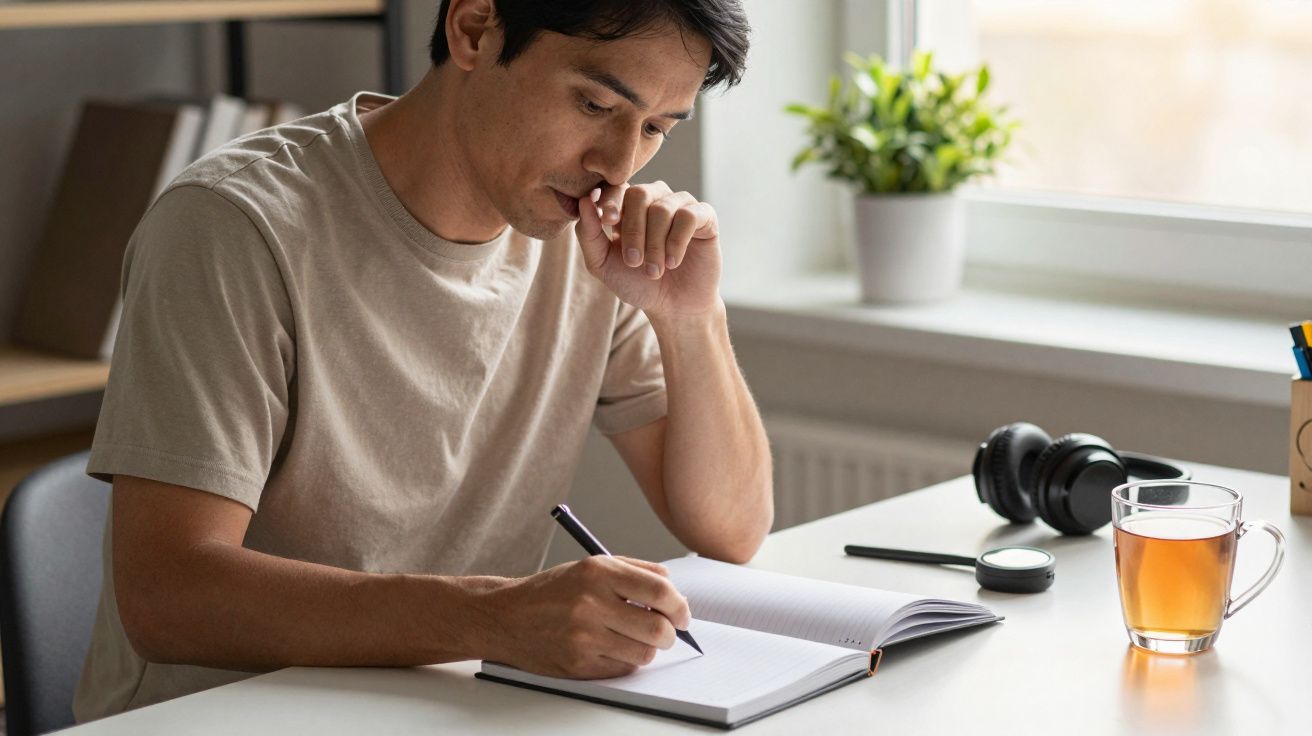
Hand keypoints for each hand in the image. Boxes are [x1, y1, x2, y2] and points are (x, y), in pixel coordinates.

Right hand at [481, 556, 691, 678]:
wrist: (506, 616)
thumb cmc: (552, 591)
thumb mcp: (590, 566)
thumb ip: (634, 571)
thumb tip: (672, 587)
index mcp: (598, 572)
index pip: (660, 591)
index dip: (680, 606)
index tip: (682, 613)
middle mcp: (591, 602)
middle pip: (658, 628)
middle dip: (671, 633)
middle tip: (667, 631)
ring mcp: (584, 636)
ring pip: (644, 653)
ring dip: (648, 648)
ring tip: (633, 638)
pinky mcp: (578, 663)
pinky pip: (622, 668)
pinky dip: (626, 660)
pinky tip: (611, 647)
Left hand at [575, 182, 722, 318]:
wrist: (673, 306)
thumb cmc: (637, 283)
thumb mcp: (602, 264)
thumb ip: (589, 233)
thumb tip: (584, 201)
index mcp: (629, 206)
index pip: (617, 186)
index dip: (611, 200)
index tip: (609, 221)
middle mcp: (655, 199)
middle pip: (640, 194)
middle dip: (634, 230)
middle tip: (634, 262)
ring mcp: (681, 205)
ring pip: (663, 208)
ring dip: (655, 244)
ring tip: (655, 271)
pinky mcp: (705, 216)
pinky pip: (689, 216)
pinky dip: (677, 242)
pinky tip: (673, 262)